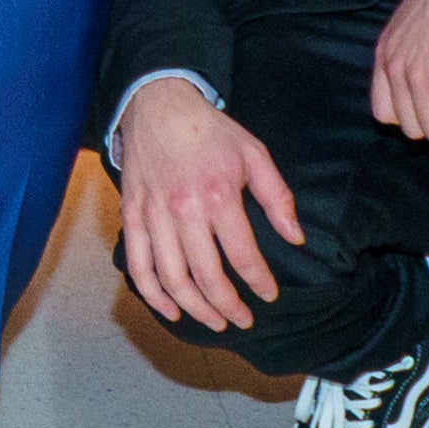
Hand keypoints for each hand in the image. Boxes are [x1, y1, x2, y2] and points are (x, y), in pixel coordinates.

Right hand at [112, 79, 301, 332]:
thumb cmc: (210, 132)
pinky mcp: (132, 216)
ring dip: (194, 309)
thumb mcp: (255, 154)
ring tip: (214, 321)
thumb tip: (296, 238)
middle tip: (242, 320)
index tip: (268, 296)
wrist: (158, 105)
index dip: (259, 283)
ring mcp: (154, 215)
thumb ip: (277, 198)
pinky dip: (153, 293)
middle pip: (207, 276)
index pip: (243, 256)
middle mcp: (184, 211)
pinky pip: (138, 264)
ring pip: (172, 278)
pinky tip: (170, 309)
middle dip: (228, 306)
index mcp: (219, 196)